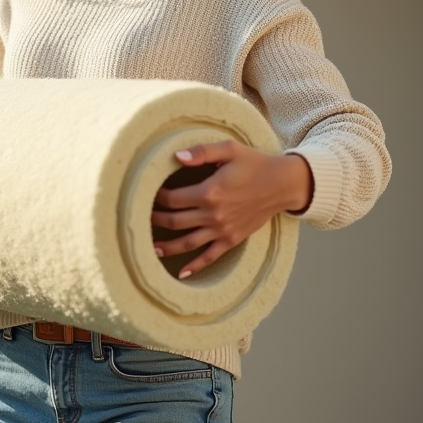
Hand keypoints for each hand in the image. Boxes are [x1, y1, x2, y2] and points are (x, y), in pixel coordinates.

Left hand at [151, 140, 311, 278]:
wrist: (283, 184)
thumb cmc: (255, 164)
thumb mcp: (230, 149)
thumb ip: (202, 152)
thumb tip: (176, 157)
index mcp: (209, 192)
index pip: (172, 199)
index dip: (157, 197)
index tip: (147, 194)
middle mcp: (214, 214)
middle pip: (175, 221)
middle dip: (155, 220)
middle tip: (140, 218)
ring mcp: (223, 230)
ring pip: (188, 242)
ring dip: (167, 247)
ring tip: (149, 248)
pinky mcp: (232, 239)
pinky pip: (210, 256)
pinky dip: (195, 266)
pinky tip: (181, 273)